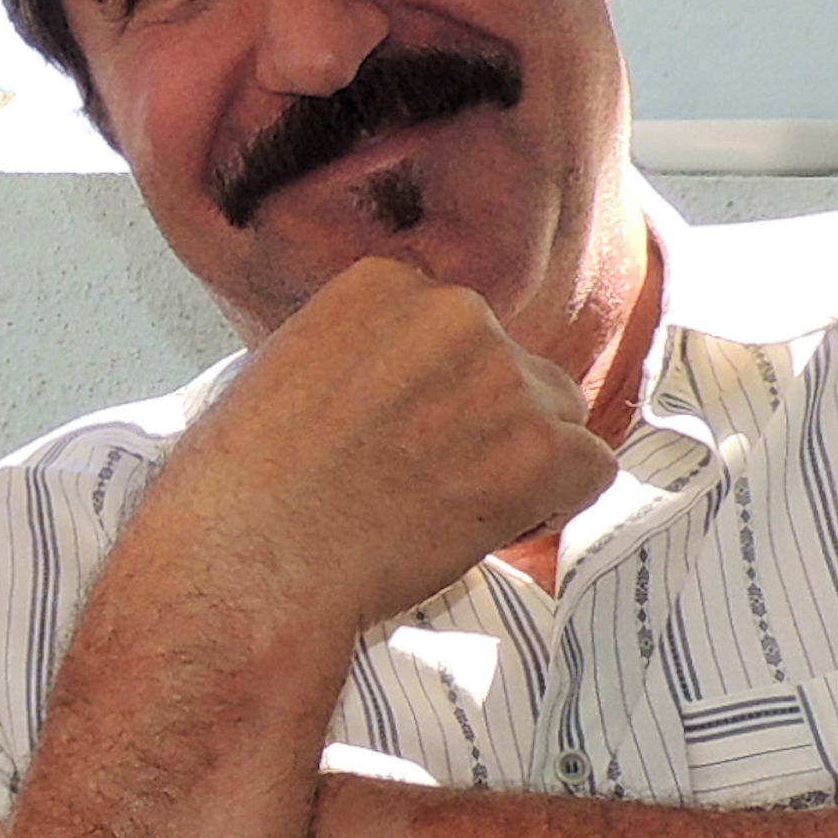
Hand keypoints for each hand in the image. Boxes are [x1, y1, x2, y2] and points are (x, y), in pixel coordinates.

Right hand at [156, 257, 617, 629]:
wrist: (253, 554)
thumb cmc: (246, 482)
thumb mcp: (285, 369)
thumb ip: (362, 354)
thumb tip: (403, 387)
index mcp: (386, 283)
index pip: (457, 328)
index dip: (442, 390)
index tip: (407, 435)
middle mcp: (454, 311)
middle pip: (515, 366)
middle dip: (487, 423)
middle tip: (430, 482)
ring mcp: (503, 377)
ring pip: (559, 416)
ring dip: (523, 462)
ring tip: (452, 510)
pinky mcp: (539, 449)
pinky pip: (591, 470)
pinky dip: (555, 506)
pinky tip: (488, 529)